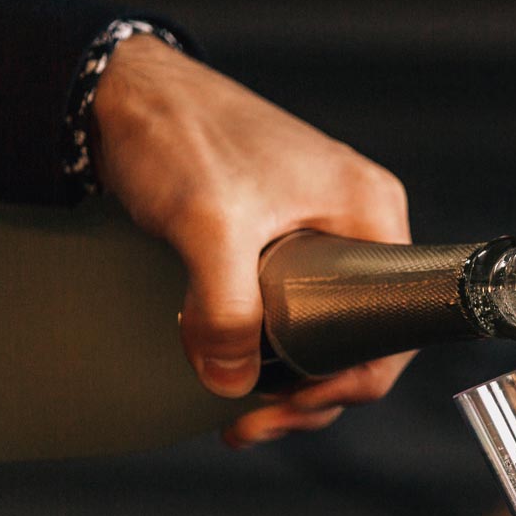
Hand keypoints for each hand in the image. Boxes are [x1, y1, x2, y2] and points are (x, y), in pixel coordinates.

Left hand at [91, 36, 413, 446]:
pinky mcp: (281, 240)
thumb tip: (232, 382)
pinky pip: (294, 310)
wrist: (122, 92)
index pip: (393, 326)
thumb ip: (225, 307)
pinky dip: (264, 346)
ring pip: (324, 331)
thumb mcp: (209, 224)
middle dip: (311, 393)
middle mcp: (357, 224)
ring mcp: (321, 233)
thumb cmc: (179, 132)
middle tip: (253, 423)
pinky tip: (228, 365)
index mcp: (370, 212)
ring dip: (285, 378)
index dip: (349, 381)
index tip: (294, 406)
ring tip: (239, 410)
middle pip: (359, 338)